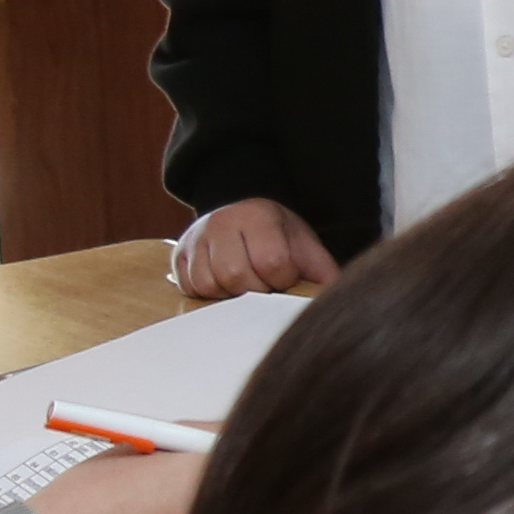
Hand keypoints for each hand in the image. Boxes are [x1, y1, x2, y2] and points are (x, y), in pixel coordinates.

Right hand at [171, 198, 336, 297]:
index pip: (271, 261)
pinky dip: (210, 295)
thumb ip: (320, 270)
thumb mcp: (302, 243)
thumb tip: (334, 298)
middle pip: (236, 275)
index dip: (283, 279)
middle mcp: (221, 222)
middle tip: (264, 285)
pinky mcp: (178, 256)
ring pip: (210, 284)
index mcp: (256, 215)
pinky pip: (190, 288)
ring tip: (244, 284)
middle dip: (256, 289)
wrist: (239, 215)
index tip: (285, 277)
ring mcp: (195, 238)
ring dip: (231, 294)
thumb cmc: (275, 235)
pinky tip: (224, 285)